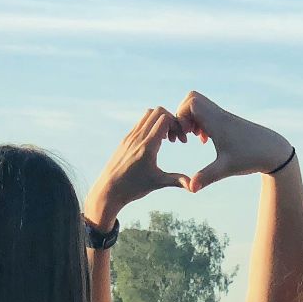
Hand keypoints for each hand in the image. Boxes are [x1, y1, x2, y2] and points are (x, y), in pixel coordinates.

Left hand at [87, 108, 185, 226]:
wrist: (108, 190)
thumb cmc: (133, 188)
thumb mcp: (157, 183)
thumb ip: (177, 180)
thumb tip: (194, 187)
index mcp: (147, 146)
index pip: (164, 119)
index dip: (177, 125)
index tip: (180, 141)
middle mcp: (138, 137)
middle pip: (157, 111)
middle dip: (171, 120)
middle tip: (175, 138)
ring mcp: (130, 136)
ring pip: (148, 114)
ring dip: (160, 121)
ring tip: (166, 139)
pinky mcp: (125, 139)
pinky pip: (140, 123)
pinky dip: (151, 126)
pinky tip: (155, 142)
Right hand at [173, 92, 292, 192]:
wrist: (274, 151)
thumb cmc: (251, 158)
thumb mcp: (226, 169)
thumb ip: (206, 177)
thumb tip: (190, 188)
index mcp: (217, 122)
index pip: (191, 103)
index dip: (181, 117)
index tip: (185, 136)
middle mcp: (219, 115)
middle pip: (192, 98)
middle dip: (182, 115)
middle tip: (186, 134)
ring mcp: (224, 117)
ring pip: (200, 104)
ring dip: (191, 119)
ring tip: (195, 137)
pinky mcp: (228, 122)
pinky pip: (208, 112)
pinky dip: (201, 122)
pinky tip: (206, 139)